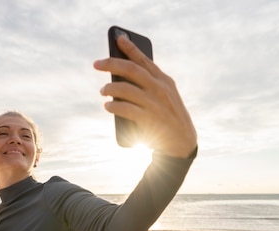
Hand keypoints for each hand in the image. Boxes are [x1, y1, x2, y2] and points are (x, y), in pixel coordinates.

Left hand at [94, 35, 196, 157]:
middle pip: (131, 70)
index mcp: (164, 80)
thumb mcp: (164, 96)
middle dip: (111, 63)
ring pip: (125, 89)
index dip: (130, 48)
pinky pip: (126, 109)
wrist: (182, 143)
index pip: (144, 60)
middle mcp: (160, 89)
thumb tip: (120, 76)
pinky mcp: (149, 119)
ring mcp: (154, 104)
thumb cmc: (167, 117)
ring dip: (109, 88)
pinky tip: (107, 106)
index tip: (118, 39)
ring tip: (102, 91)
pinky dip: (114, 106)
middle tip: (96, 64)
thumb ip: (149, 85)